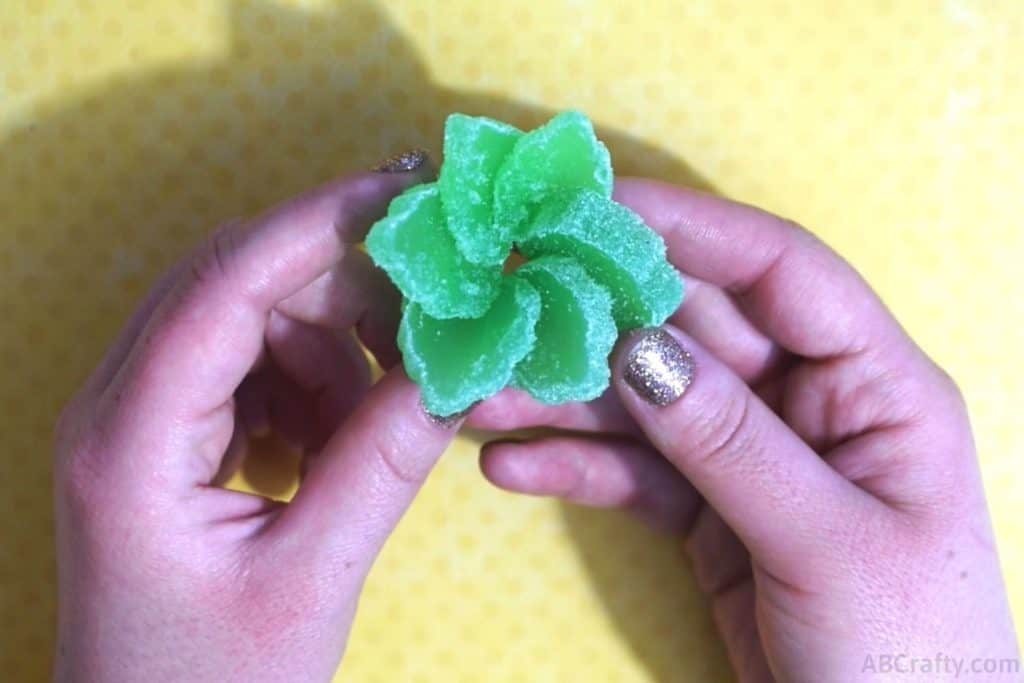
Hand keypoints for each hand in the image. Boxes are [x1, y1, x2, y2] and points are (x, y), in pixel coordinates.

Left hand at [53, 165, 462, 681]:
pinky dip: (310, 381)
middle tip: (429, 309)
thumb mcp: (311, 577)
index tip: (408, 196)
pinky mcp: (169, 436)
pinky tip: (337, 438)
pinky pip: (251, 366)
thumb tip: (459, 367)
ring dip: (330, 343)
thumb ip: (385, 461)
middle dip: (338, 283)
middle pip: (234, 284)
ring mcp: (139, 418)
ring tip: (381, 409)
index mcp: (131, 440)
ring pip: (248, 320)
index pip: (225, 284)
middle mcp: (118, 408)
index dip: (319, 225)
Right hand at [469, 179, 1019, 680]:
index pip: (778, 271)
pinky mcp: (706, 508)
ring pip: (647, 400)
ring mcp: (750, 453)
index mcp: (873, 382)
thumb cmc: (903, 649)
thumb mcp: (824, 539)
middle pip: (692, 330)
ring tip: (479, 393)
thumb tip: (639, 346)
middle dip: (599, 314)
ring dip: (565, 397)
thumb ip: (730, 440)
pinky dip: (575, 466)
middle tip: (507, 294)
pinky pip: (634, 471)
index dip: (690, 229)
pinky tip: (511, 466)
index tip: (596, 208)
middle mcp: (806, 401)